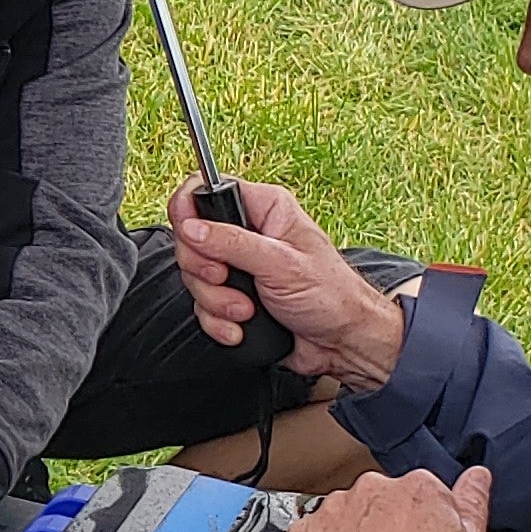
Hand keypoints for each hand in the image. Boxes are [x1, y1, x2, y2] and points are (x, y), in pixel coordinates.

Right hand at [169, 177, 411, 390]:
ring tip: (246, 310)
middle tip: (226, 278)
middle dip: (205, 270)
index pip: (207, 189)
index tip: (190, 235)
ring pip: (194, 277)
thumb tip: (191, 227)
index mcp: (264, 209)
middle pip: (191, 239)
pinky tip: (241, 327)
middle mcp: (247, 234)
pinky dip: (218, 322)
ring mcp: (237, 267)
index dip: (188, 209)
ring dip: (216, 302)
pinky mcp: (232, 297)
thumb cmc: (331, 296)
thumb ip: (232, 243)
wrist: (341, 342)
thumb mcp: (281, 264)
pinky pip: (202, 307)